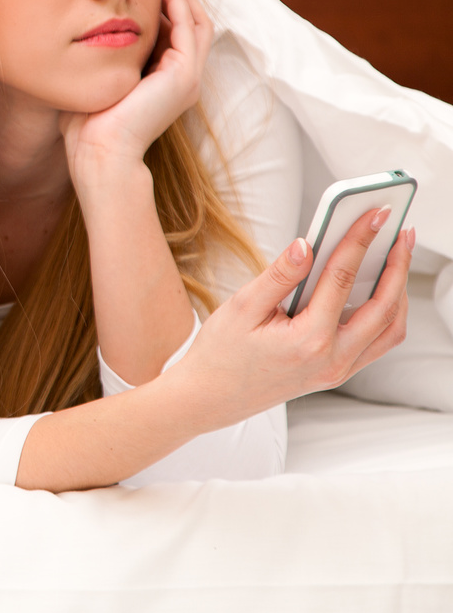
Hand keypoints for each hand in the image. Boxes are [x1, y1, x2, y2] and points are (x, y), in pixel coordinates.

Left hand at [62, 0, 211, 175]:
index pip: (174, 35)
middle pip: (192, 25)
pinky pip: (189, 28)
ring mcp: (187, 78)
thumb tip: (80, 36)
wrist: (98, 154)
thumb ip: (99, 60)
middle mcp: (182, 79)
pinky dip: (179, 4)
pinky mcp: (183, 75)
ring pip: (197, 22)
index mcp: (164, 83)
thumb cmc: (87, 127)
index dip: (165, 8)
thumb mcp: (97, 82)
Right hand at [166, 208, 412, 433]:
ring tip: (397, 259)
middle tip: (402, 232)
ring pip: (390, 328)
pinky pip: (378, 343)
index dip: (359, 241)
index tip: (374, 215)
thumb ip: (278, 276)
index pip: (342, 279)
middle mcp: (332, 359)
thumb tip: (306, 246)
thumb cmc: (221, 354)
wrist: (211, 397)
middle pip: (383, 306)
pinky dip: (388, 314)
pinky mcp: (337, 372)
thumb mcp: (241, 307)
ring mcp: (338, 369)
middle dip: (397, 265)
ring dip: (399, 291)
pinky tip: (380, 291)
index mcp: (308, 340)